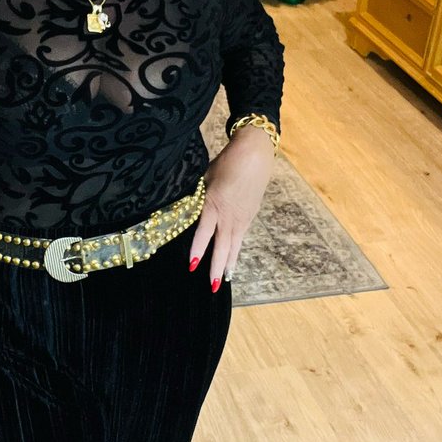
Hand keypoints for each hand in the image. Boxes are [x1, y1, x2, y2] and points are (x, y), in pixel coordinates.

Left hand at [188, 127, 276, 290]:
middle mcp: (229, 215)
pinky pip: (241, 237)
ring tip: (224, 280)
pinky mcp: (250, 216)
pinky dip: (236, 251)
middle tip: (212, 286)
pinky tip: (232, 261)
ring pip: (234, 245)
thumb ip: (198, 197)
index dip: (198, 250)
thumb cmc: (226, 163)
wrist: (254, 155)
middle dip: (216, 266)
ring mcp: (242, 217)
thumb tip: (187, 210)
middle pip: (222, 246)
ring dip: (228, 263)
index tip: (192, 266)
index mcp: (214, 204)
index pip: (204, 233)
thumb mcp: (206, 178)